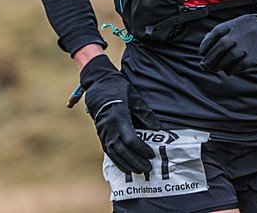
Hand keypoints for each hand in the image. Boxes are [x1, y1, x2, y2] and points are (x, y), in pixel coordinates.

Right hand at [80, 54, 161, 173]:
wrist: (98, 86)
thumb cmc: (119, 89)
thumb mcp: (134, 97)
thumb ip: (145, 114)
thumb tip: (158, 128)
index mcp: (118, 117)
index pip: (131, 140)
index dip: (142, 149)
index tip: (152, 154)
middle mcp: (109, 128)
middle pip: (123, 150)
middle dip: (137, 161)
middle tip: (149, 168)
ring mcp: (104, 133)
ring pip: (116, 154)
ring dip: (128, 164)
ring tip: (141, 171)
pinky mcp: (101, 136)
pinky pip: (109, 153)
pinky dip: (118, 162)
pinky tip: (127, 168)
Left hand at [198, 13, 256, 74]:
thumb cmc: (253, 28)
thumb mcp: (238, 23)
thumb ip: (223, 30)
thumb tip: (205, 42)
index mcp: (233, 25)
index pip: (214, 34)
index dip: (205, 44)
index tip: (201, 52)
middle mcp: (238, 34)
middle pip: (219, 48)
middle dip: (209, 59)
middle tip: (204, 65)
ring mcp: (246, 45)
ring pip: (227, 58)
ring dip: (219, 65)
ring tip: (215, 69)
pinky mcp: (254, 56)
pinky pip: (239, 65)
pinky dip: (231, 70)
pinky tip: (228, 71)